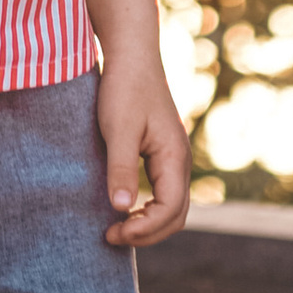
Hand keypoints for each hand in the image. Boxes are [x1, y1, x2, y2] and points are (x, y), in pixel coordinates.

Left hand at [97, 47, 191, 248]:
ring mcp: (174, 158)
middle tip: (111, 237)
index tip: (113, 232)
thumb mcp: (119, 130)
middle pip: (176, 215)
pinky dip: (148, 210)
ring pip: (172, 207)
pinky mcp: (163, 153)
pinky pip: (163, 193)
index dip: (144, 229)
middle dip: (147, 233)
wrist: (132, 55)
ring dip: (149, 224)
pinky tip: (124, 208)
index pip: (170, 210)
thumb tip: (120, 209)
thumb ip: (121, 169)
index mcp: (174, 157)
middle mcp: (180, 161)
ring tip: (116, 228)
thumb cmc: (124, 89)